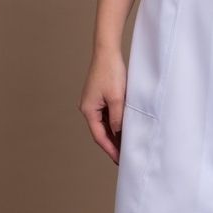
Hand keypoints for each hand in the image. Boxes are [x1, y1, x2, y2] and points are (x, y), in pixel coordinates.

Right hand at [78, 47, 127, 163]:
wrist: (107, 52)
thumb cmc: (111, 72)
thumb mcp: (117, 98)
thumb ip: (118, 118)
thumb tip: (118, 134)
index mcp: (88, 110)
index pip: (99, 136)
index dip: (110, 149)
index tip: (119, 160)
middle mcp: (87, 108)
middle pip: (100, 132)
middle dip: (111, 145)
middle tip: (124, 158)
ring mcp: (92, 103)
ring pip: (103, 124)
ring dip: (113, 135)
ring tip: (125, 147)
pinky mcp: (98, 97)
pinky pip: (106, 116)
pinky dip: (113, 124)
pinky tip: (123, 130)